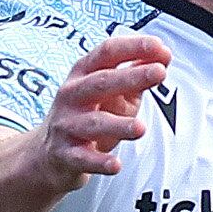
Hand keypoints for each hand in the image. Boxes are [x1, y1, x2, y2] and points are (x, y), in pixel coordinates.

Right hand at [32, 33, 172, 185]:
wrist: (49, 153)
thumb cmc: (89, 115)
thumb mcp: (112, 91)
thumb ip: (136, 74)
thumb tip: (163, 54)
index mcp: (84, 74)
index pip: (107, 53)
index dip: (132, 47)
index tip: (160, 47)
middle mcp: (72, 95)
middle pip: (101, 83)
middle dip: (130, 77)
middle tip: (160, 73)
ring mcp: (66, 124)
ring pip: (94, 123)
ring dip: (118, 125)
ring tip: (140, 128)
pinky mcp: (65, 154)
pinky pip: (83, 158)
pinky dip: (99, 162)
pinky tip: (116, 164)